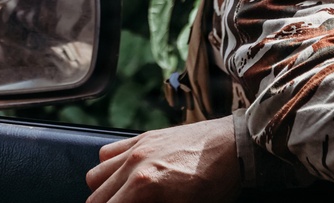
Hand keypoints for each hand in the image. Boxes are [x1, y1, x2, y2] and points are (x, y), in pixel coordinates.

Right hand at [86, 116, 239, 202]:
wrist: (237, 145)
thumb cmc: (218, 183)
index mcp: (144, 185)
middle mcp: (135, 163)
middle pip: (96, 198)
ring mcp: (138, 146)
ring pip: (96, 175)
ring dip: (105, 192)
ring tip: (123, 200)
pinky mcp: (145, 136)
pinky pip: (109, 152)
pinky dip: (110, 168)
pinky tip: (126, 177)